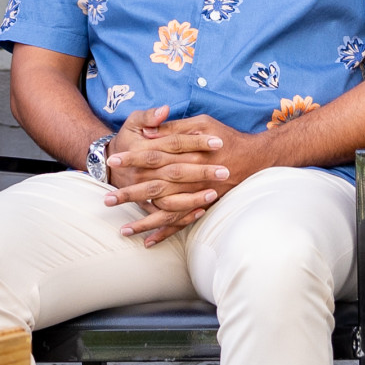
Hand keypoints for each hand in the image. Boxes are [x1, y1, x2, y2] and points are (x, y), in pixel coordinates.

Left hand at [120, 114, 260, 245]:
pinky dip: (166, 233)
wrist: (258, 157)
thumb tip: (147, 131)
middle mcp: (192, 176)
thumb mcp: (202, 122)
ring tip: (122, 230)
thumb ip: (174, 127)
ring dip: (144, 222)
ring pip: (167, 210)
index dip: (133, 157)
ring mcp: (198, 194)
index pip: (155, 155)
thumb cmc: (227, 137)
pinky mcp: (204, 205)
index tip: (113, 160)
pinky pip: (183, 222)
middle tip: (107, 199)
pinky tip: (148, 242)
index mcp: (189, 153)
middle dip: (131, 194)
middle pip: (156, 186)